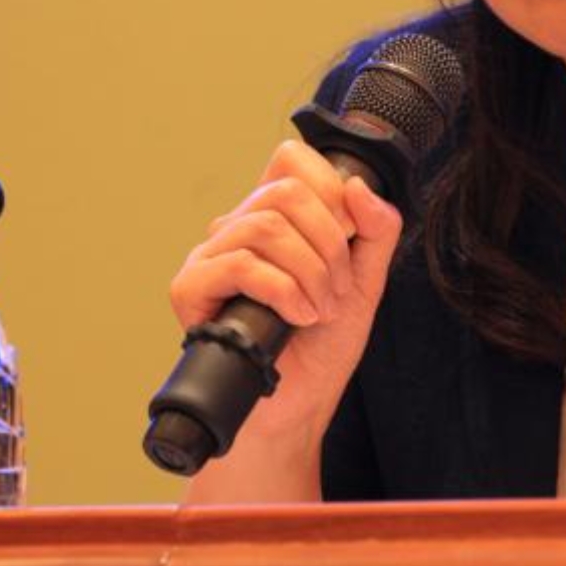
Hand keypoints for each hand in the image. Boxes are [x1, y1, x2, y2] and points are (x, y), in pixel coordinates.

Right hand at [162, 138, 406, 439]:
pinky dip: (282, 291)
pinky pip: (239, 264)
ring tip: (318, 310)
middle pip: (285, 192)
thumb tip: (359, 186)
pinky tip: (295, 318)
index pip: (290, 160)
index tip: (348, 238)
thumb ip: (375, 232)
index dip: (329, 188)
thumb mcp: (365, 283)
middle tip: (337, 290)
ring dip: (311, 274)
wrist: (296, 405)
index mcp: (273, 217)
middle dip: (329, 245)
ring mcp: (210, 256)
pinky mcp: (189, 288)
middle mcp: (236, 228)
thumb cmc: (321, 348)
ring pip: (266, 227)